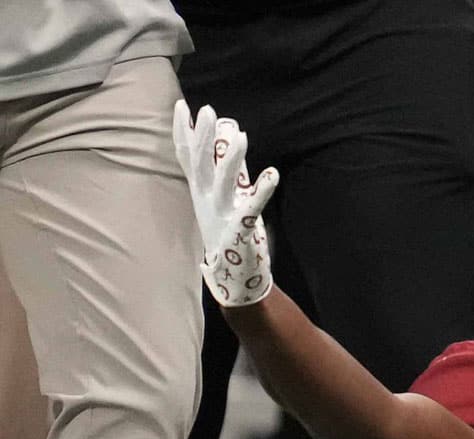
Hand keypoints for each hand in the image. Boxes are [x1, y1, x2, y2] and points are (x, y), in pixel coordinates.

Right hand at [172, 101, 277, 307]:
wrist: (233, 278)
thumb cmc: (229, 232)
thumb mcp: (223, 198)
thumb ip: (226, 169)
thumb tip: (227, 138)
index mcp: (201, 191)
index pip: (187, 157)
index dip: (183, 132)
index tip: (181, 105)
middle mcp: (207, 201)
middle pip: (200, 164)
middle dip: (202, 137)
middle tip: (206, 110)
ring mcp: (222, 215)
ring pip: (224, 183)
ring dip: (231, 159)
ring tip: (240, 136)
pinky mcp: (241, 229)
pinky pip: (252, 207)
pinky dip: (262, 190)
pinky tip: (273, 174)